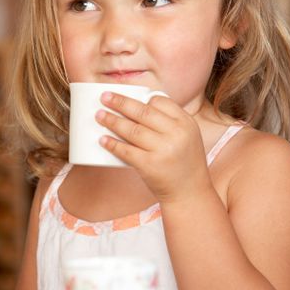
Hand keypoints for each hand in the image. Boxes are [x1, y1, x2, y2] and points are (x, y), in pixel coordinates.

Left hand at [95, 92, 210, 202]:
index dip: (142, 99)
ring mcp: (163, 150)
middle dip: (120, 102)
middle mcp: (176, 134)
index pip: (160, 102)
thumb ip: (170, 122)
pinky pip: (126, 151)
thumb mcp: (188, 136)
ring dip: (112, 120)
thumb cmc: (184, 163)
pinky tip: (103, 139)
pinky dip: (112, 144)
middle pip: (143, 112)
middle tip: (105, 97)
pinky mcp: (150, 165)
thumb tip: (138, 107)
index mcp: (186, 123)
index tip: (127, 97)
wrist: (190, 192)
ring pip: (132, 129)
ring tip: (100, 115)